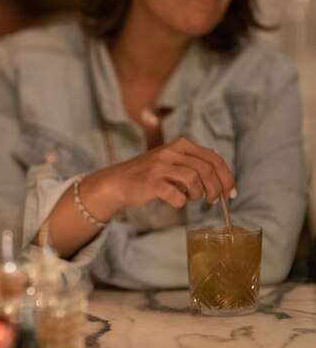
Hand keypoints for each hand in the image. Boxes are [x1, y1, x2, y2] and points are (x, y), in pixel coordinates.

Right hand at [102, 137, 234, 208]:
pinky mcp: (150, 182)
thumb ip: (193, 163)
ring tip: (191, 198)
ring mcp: (160, 167)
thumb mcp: (172, 160)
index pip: (214, 158)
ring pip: (193, 179)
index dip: (227, 177)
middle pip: (207, 169)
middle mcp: (171, 152)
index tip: (230, 192)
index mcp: (181, 145)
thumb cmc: (149, 174)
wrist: (118, 181)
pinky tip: (176, 201)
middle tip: (212, 200)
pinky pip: (175, 194)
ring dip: (198, 194)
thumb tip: (220, 174)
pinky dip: (181, 202)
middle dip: (215, 188)